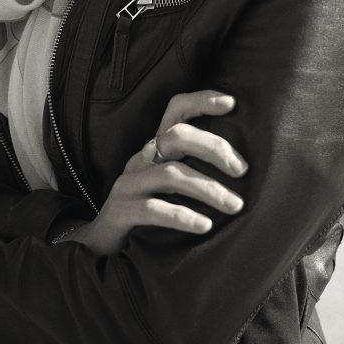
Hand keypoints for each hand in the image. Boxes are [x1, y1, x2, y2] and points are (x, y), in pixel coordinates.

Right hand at [65, 90, 247, 254]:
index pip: (176, 110)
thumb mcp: (168, 184)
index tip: (231, 103)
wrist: (101, 242)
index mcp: (155, 148)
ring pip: (171, 174)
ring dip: (208, 189)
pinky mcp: (120, 211)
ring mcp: (128, 184)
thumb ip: (193, 169)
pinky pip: (154, 210)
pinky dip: (182, 216)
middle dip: (213, 149)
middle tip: (242, 170)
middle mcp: (141, 159)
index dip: (201, 101)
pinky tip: (204, 225)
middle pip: (177, 137)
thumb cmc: (146, 210)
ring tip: (235, 205)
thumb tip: (241, 167)